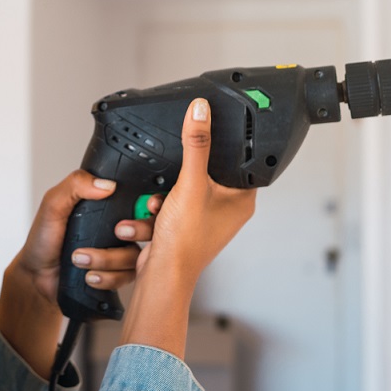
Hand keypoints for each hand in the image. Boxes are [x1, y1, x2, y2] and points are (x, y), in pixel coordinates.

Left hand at [9, 170, 146, 304]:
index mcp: (107, 206)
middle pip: (148, 227)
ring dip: (107, 260)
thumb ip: (75, 186)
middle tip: (118, 232)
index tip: (150, 205)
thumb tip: (106, 184)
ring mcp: (119, 252)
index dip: (153, 201)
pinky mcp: (117, 274)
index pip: (141, 198)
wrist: (37, 276)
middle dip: (136, 230)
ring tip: (80, 259)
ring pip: (134, 256)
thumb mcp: (53, 205)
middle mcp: (118, 227)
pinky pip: (127, 276)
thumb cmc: (44, 239)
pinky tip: (89, 276)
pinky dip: (107, 277)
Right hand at [117, 97, 257, 355]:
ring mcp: (204, 221)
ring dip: (162, 197)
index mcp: (241, 200)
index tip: (205, 141)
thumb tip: (201, 112)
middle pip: (202, 175)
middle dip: (178, 179)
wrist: (161, 277)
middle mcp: (227, 210)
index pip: (239, 162)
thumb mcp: (190, 183)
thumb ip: (196, 144)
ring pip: (181, 191)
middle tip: (174, 186)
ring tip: (158, 208)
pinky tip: (149, 218)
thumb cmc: (186, 242)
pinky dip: (155, 211)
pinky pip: (168, 208)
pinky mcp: (183, 230)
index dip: (220, 150)